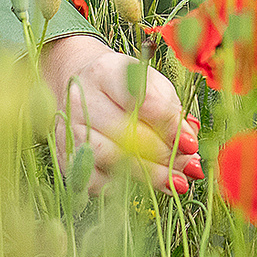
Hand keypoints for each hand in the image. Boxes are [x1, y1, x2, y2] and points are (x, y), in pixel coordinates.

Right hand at [36, 33, 202, 195]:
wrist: (80, 85)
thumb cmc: (124, 87)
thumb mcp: (152, 86)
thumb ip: (172, 113)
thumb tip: (191, 149)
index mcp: (107, 72)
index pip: (142, 99)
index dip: (170, 125)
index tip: (192, 144)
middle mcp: (82, 97)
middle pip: (125, 131)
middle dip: (163, 154)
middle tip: (187, 167)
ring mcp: (69, 126)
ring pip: (108, 156)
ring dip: (146, 174)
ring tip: (173, 182)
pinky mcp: (64, 153)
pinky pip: (91, 178)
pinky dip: (118, 184)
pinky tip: (137, 180)